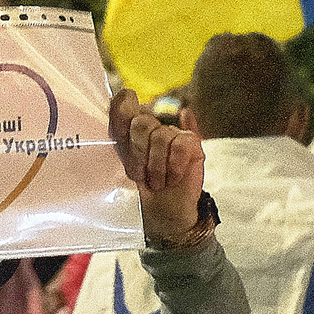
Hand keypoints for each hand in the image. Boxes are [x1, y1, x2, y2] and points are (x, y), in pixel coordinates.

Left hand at [110, 88, 206, 242]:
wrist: (164, 215)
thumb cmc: (142, 192)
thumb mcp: (121, 165)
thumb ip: (121, 135)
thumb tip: (125, 98)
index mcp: (129, 131)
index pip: (124, 105)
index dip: (121, 109)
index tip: (120, 125)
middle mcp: (152, 128)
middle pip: (140, 122)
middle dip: (138, 154)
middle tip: (142, 175)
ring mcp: (174, 135)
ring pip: (161, 136)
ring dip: (157, 166)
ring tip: (159, 181)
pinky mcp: (193, 145)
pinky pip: (181, 144)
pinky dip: (175, 164)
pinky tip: (175, 176)